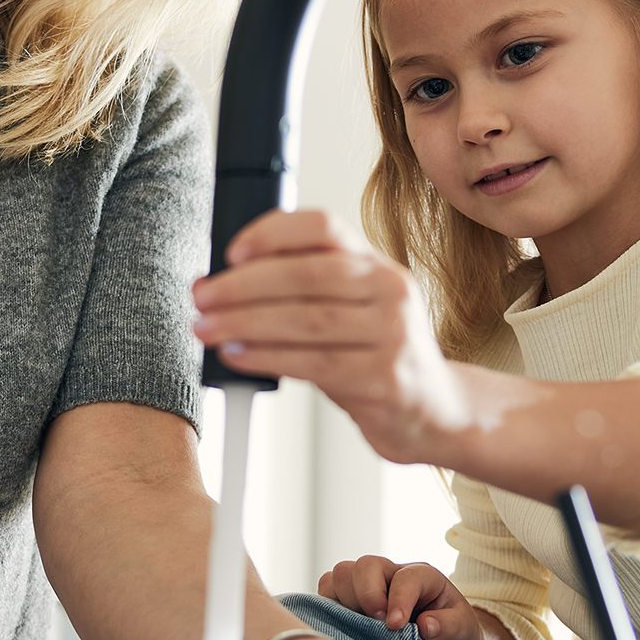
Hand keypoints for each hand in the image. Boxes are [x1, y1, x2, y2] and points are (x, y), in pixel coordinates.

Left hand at [192, 210, 469, 463]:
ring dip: (245, 323)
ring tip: (207, 329)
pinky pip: (312, 363)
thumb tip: (224, 284)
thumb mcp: (357, 311)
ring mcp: (392, 336)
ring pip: (304, 320)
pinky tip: (238, 356)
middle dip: (242, 286)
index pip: (324, 226)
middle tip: (202, 297)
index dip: (273, 233)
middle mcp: (390, 291)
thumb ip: (307, 291)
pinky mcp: (384, 380)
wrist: (436, 413)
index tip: (232, 252)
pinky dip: (266, 358)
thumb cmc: (378, 358)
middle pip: (306, 275)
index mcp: (377, 265)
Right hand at [319, 555, 485, 639]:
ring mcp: (368, 585)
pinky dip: (329, 606)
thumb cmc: (455, 633)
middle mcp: (391, 574)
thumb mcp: (465, 631)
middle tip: (377, 625)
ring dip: (345, 599)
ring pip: (341, 574)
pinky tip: (345, 628)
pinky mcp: (349, 599)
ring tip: (360, 627)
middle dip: (367, 594)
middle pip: (365, 565)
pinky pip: (327, 590)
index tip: (396, 626)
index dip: (398, 599)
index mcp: (422, 576)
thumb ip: (450, 626)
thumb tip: (425, 626)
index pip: (404, 577)